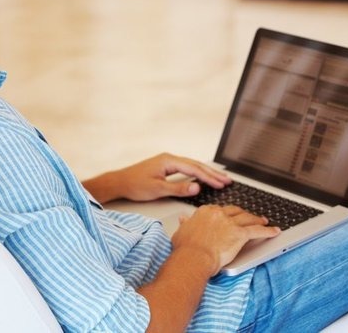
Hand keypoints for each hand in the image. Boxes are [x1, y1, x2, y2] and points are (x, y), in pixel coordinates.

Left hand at [112, 153, 232, 201]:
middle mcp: (169, 158)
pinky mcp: (165, 166)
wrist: (119, 182)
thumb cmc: (135, 185)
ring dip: (206, 173)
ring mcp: (167, 161)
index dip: (209, 177)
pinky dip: (197, 173)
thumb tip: (197, 187)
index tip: (221, 183)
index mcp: (169, 161)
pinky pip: (186, 168)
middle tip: (227, 180)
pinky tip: (203, 177)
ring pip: (192, 166)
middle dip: (212, 173)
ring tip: (220, 179)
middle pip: (196, 165)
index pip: (194, 169)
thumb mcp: (157, 189)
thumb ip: (178, 189)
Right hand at [173, 205, 280, 275]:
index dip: (226, 214)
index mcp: (205, 212)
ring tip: (263, 222)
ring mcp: (230, 222)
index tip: (229, 217)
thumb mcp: (181, 232)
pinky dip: (267, 231)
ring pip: (247, 218)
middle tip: (249, 217)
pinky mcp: (240, 233)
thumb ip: (185, 224)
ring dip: (256, 219)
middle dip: (243, 214)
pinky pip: (257, 230)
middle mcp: (218, 214)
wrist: (193, 258)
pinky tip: (274, 231)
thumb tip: (183, 219)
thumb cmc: (186, 249)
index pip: (219, 210)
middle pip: (235, 211)